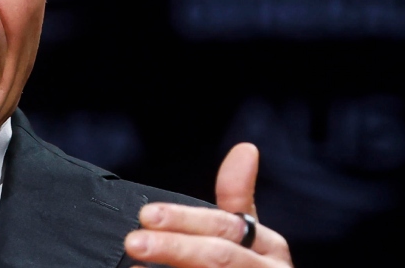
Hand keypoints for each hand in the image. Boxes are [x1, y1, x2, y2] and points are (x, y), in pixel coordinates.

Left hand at [123, 143, 292, 266]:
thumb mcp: (248, 233)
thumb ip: (238, 196)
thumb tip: (245, 149)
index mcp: (269, 247)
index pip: (225, 227)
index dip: (185, 220)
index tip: (147, 215)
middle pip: (219, 256)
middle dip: (175, 247)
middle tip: (134, 242)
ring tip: (135, 266)